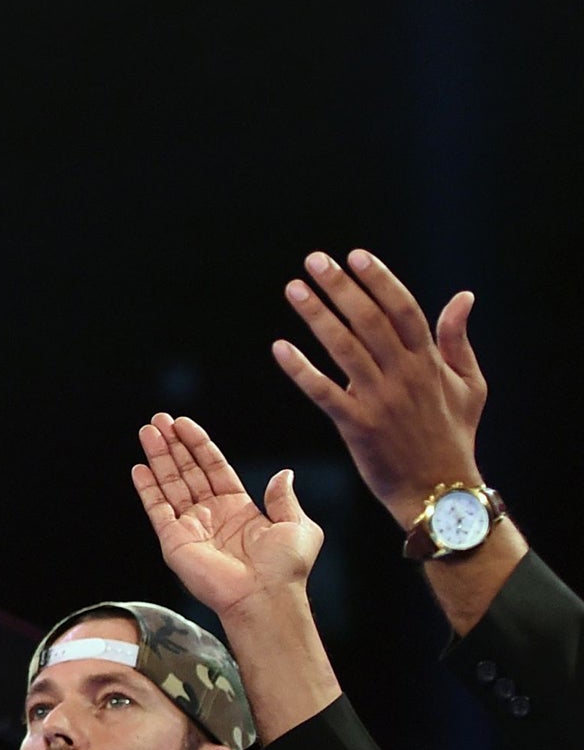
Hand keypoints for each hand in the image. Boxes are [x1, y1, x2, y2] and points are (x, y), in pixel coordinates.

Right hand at [133, 414, 322, 616]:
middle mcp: (211, 514)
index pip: (213, 467)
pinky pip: (157, 509)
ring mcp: (191, 527)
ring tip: (147, 431)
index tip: (184, 423)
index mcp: (239, 509)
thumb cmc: (286, 568)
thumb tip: (284, 473)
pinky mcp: (174, 541)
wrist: (266, 597)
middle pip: (187, 471)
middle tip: (159, 420)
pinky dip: (147, 488)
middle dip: (173, 444)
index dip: (198, 444)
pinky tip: (140, 468)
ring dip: (158, 457)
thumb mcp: (298, 526)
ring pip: (170, 484)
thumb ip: (285, 498)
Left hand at [272, 249, 484, 525]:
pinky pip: (324, 392)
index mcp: (430, 363)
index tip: (356, 256)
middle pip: (369, 321)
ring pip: (344, 349)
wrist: (442, 494)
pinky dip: (301, 370)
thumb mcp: (469, 385)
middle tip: (314, 260)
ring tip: (294, 289)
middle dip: (341, 287)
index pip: (403, 310)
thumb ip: (458, 340)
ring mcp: (380, 401)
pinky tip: (280, 347)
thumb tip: (463, 296)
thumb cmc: (454, 436)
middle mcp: (405, 376)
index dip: (380, 281)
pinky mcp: (357, 426)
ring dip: (317, 316)